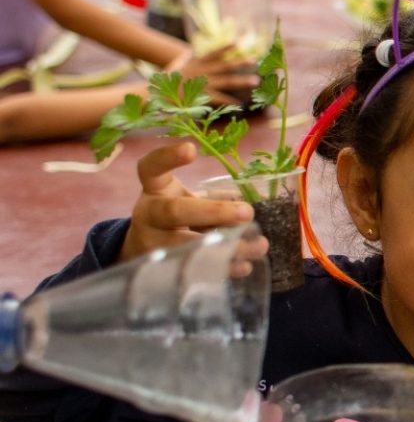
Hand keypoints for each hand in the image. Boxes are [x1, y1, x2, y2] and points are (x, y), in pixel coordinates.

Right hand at [120, 142, 257, 263]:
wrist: (146, 251)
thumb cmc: (176, 218)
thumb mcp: (187, 199)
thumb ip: (214, 198)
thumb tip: (250, 203)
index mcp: (154, 190)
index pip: (151, 169)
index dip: (167, 158)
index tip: (191, 149)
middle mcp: (148, 216)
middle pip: (174, 212)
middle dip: (213, 212)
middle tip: (247, 212)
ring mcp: (152, 246)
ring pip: (187, 246)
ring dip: (227, 246)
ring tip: (259, 245)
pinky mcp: (162, 272)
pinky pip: (194, 271)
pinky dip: (222, 269)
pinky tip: (244, 266)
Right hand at [165, 47, 260, 105]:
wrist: (154, 93)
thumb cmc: (166, 81)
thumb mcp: (178, 66)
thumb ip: (187, 58)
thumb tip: (191, 51)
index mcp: (196, 63)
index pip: (213, 53)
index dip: (225, 47)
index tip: (238, 41)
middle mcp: (201, 72)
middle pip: (224, 66)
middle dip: (240, 62)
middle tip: (255, 60)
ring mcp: (201, 84)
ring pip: (226, 81)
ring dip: (241, 81)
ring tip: (256, 81)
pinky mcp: (200, 96)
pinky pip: (218, 99)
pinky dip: (229, 101)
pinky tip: (239, 104)